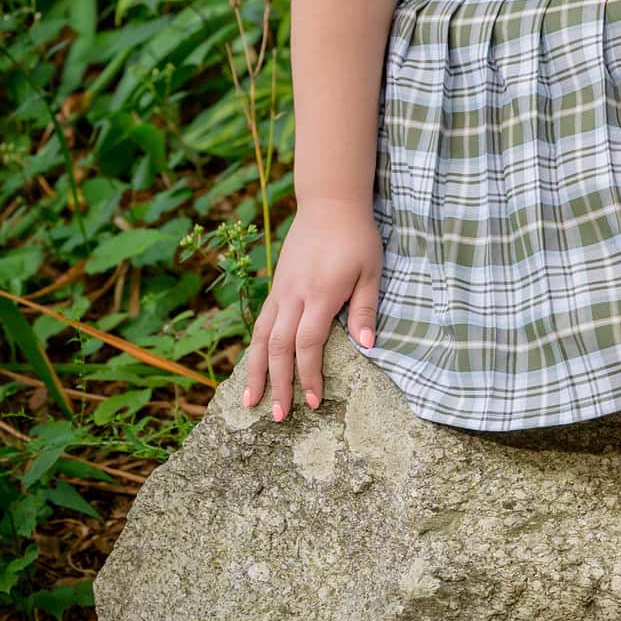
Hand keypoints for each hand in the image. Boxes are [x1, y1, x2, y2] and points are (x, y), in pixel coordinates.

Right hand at [238, 198, 383, 422]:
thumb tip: (367, 347)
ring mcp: (280, 291)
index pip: (308, 344)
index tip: (314, 402)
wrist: (329, 203)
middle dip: (277, 384)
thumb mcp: (371, 271)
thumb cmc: (357, 237)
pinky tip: (253, 368)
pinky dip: (255, 349)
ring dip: (255, 372)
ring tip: (249, 402)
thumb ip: (364, 309)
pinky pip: (260, 323)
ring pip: (260, 337)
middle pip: (278, 347)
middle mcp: (293, 296)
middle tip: (278, 417)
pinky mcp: (276, 286)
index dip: (309, 375)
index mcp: (319, 294)